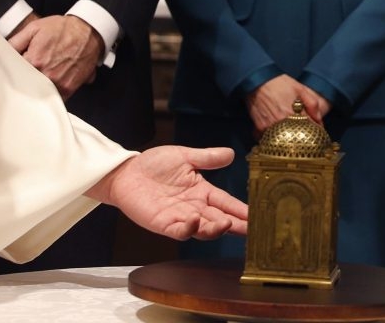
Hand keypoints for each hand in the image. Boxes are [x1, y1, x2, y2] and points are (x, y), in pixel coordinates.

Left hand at [9, 15, 103, 99]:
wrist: (89, 31)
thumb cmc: (62, 29)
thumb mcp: (34, 28)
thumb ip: (15, 42)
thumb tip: (2, 54)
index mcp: (34, 60)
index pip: (13, 74)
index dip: (11, 71)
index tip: (12, 70)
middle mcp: (46, 75)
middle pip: (25, 86)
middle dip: (23, 81)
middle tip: (25, 74)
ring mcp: (59, 83)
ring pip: (39, 94)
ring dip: (36, 89)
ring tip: (38, 78)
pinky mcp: (69, 88)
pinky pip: (54, 97)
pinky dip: (49, 94)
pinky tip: (48, 85)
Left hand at [89, 145, 248, 239]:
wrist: (127, 172)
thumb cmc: (154, 163)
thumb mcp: (185, 156)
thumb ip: (207, 157)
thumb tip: (232, 153)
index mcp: (202, 191)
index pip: (227, 202)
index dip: (242, 210)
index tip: (258, 216)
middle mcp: (195, 207)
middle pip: (219, 219)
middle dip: (235, 225)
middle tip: (250, 229)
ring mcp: (180, 217)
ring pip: (203, 229)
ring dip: (215, 229)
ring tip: (225, 224)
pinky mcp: (163, 224)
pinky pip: (179, 231)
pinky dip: (188, 229)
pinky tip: (195, 222)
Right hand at [246, 74, 330, 133]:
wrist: (258, 80)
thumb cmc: (280, 83)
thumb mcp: (300, 88)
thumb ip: (312, 104)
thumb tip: (319, 121)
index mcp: (294, 112)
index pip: (309, 128)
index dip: (314, 130)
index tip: (316, 131)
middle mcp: (282, 121)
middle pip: (296, 136)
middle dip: (300, 135)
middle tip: (301, 131)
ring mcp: (270, 126)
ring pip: (282, 139)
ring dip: (286, 137)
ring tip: (288, 131)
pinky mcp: (260, 127)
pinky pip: (268, 138)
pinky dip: (272, 137)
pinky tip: (275, 131)